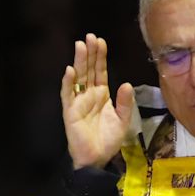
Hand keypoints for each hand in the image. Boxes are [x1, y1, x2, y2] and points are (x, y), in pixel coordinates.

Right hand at [61, 34, 134, 169]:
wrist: (98, 159)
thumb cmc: (108, 139)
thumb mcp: (123, 119)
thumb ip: (125, 102)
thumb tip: (126, 83)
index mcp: (101, 94)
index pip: (100, 71)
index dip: (100, 57)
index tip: (101, 41)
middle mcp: (88, 94)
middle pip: (88, 70)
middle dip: (89, 53)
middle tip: (90, 36)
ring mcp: (78, 102)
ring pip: (78, 78)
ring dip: (79, 62)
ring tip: (80, 46)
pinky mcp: (70, 112)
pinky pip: (68, 95)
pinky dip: (68, 83)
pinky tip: (70, 70)